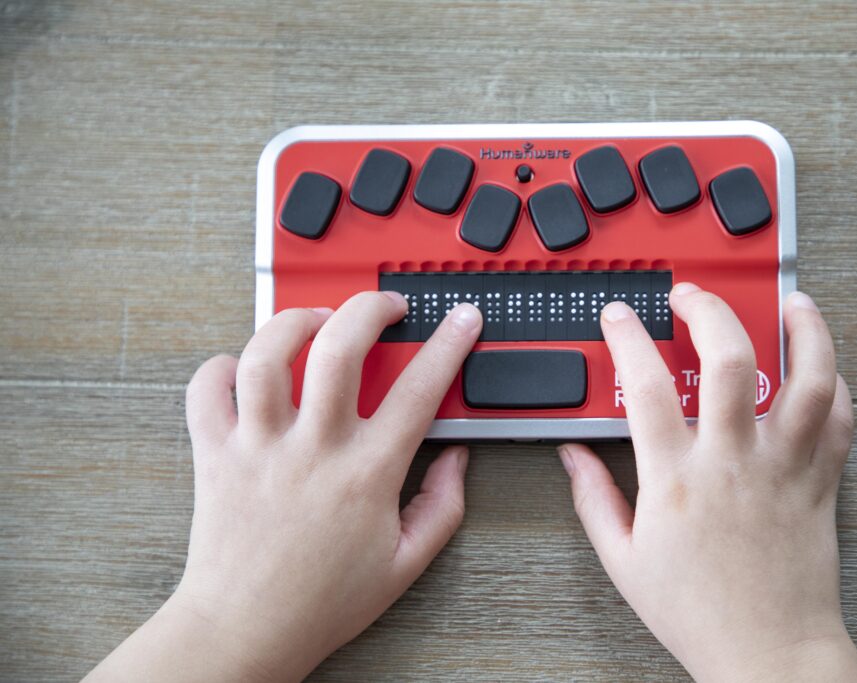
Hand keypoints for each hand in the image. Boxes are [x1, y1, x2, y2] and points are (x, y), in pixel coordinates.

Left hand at [86, 292, 482, 682]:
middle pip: (340, 347)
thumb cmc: (321, 601)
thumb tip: (457, 460)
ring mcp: (259, 447)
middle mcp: (312, 449)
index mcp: (366, 474)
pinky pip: (206, 390)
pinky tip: (245, 367)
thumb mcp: (406, 563)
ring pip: (268, 354)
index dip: (448, 345)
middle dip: (369, 306)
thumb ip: (443, 507)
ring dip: (295, 321)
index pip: (419, 390)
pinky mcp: (215, 454)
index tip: (460, 322)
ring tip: (315, 320)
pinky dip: (221, 365)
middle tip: (384, 305)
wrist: (246, 629)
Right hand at [559, 285, 856, 681]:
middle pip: (729, 358)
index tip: (621, 317)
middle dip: (709, 309)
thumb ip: (594, 498)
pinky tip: (823, 369)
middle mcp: (733, 461)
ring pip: (806, 378)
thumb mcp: (623, 559)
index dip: (627, 337)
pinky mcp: (819, 483)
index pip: (644, 384)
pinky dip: (836, 386)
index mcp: (676, 478)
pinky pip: (839, 422)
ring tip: (792, 305)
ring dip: (803, 331)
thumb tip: (572, 456)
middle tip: (694, 295)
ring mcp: (783, 468)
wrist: (768, 654)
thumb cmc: (698, 612)